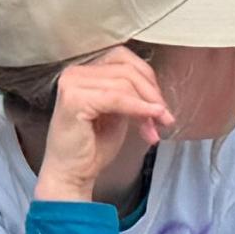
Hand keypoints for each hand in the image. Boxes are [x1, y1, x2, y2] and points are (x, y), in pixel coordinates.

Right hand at [34, 47, 173, 201]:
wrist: (71, 174)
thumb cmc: (91, 147)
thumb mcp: (117, 113)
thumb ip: (130, 95)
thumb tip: (156, 91)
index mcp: (84, 73)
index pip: (123, 59)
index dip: (148, 79)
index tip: (159, 104)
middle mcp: (74, 73)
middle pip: (127, 70)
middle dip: (152, 94)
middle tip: (164, 119)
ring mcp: (71, 84)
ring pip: (125, 83)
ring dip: (147, 106)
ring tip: (154, 128)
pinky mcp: (74, 99)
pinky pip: (117, 97)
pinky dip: (138, 108)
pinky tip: (150, 119)